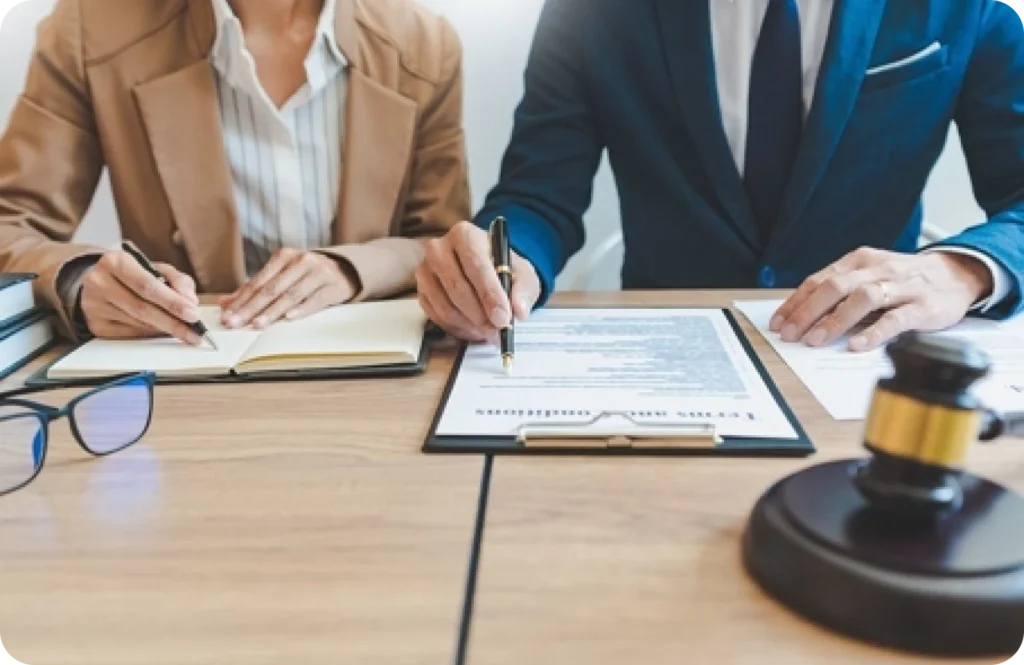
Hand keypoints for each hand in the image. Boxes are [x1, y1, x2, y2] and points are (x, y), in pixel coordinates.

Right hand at [80, 251, 200, 343]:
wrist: (99, 282)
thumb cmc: (132, 275)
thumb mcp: (156, 268)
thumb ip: (177, 280)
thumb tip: (190, 301)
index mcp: (115, 261)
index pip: (147, 285)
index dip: (172, 301)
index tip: (192, 313)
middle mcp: (100, 282)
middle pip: (142, 308)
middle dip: (172, 321)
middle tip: (193, 331)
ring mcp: (94, 305)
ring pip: (137, 323)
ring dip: (164, 329)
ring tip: (183, 332)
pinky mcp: (96, 324)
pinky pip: (129, 334)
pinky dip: (150, 334)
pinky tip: (161, 331)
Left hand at [220, 249, 357, 328]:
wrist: (345, 270)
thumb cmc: (308, 275)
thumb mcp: (283, 275)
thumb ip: (255, 288)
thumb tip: (225, 303)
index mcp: (284, 256)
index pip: (258, 281)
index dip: (241, 300)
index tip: (227, 316)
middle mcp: (300, 261)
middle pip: (271, 289)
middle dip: (250, 308)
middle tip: (235, 323)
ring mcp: (317, 273)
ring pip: (290, 295)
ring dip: (272, 311)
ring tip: (257, 324)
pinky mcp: (332, 286)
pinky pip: (314, 300)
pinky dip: (301, 309)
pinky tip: (289, 318)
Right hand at [416, 221, 540, 341]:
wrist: (486, 269)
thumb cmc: (504, 269)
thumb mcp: (523, 275)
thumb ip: (523, 290)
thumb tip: (518, 311)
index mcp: (465, 235)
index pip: (476, 266)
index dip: (490, 296)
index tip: (503, 319)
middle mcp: (438, 249)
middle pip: (458, 288)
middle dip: (481, 316)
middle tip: (498, 332)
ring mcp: (425, 271)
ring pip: (446, 307)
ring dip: (470, 326)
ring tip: (489, 332)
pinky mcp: (421, 292)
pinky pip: (437, 317)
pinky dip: (458, 329)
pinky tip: (474, 330)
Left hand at [769, 247, 992, 351]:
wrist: (956, 273)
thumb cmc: (904, 279)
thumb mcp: (869, 275)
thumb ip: (841, 291)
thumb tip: (803, 316)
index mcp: (859, 261)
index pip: (819, 281)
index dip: (795, 302)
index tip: (777, 323)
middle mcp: (877, 270)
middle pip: (835, 287)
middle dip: (807, 312)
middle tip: (790, 334)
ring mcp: (901, 286)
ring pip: (863, 299)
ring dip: (835, 320)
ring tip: (816, 340)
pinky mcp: (923, 306)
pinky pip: (896, 318)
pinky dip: (874, 332)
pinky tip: (857, 344)